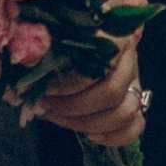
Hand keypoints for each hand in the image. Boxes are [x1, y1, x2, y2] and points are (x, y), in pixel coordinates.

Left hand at [36, 34, 146, 150]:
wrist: (93, 29)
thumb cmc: (71, 30)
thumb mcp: (57, 28)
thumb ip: (47, 42)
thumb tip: (29, 61)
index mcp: (114, 37)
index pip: (103, 65)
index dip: (74, 83)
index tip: (47, 89)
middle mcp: (129, 60)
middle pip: (112, 93)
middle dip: (74, 107)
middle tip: (46, 106)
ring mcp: (134, 81)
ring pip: (125, 112)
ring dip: (89, 124)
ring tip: (59, 119)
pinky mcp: (134, 99)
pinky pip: (136, 125)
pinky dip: (115, 137)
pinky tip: (91, 135)